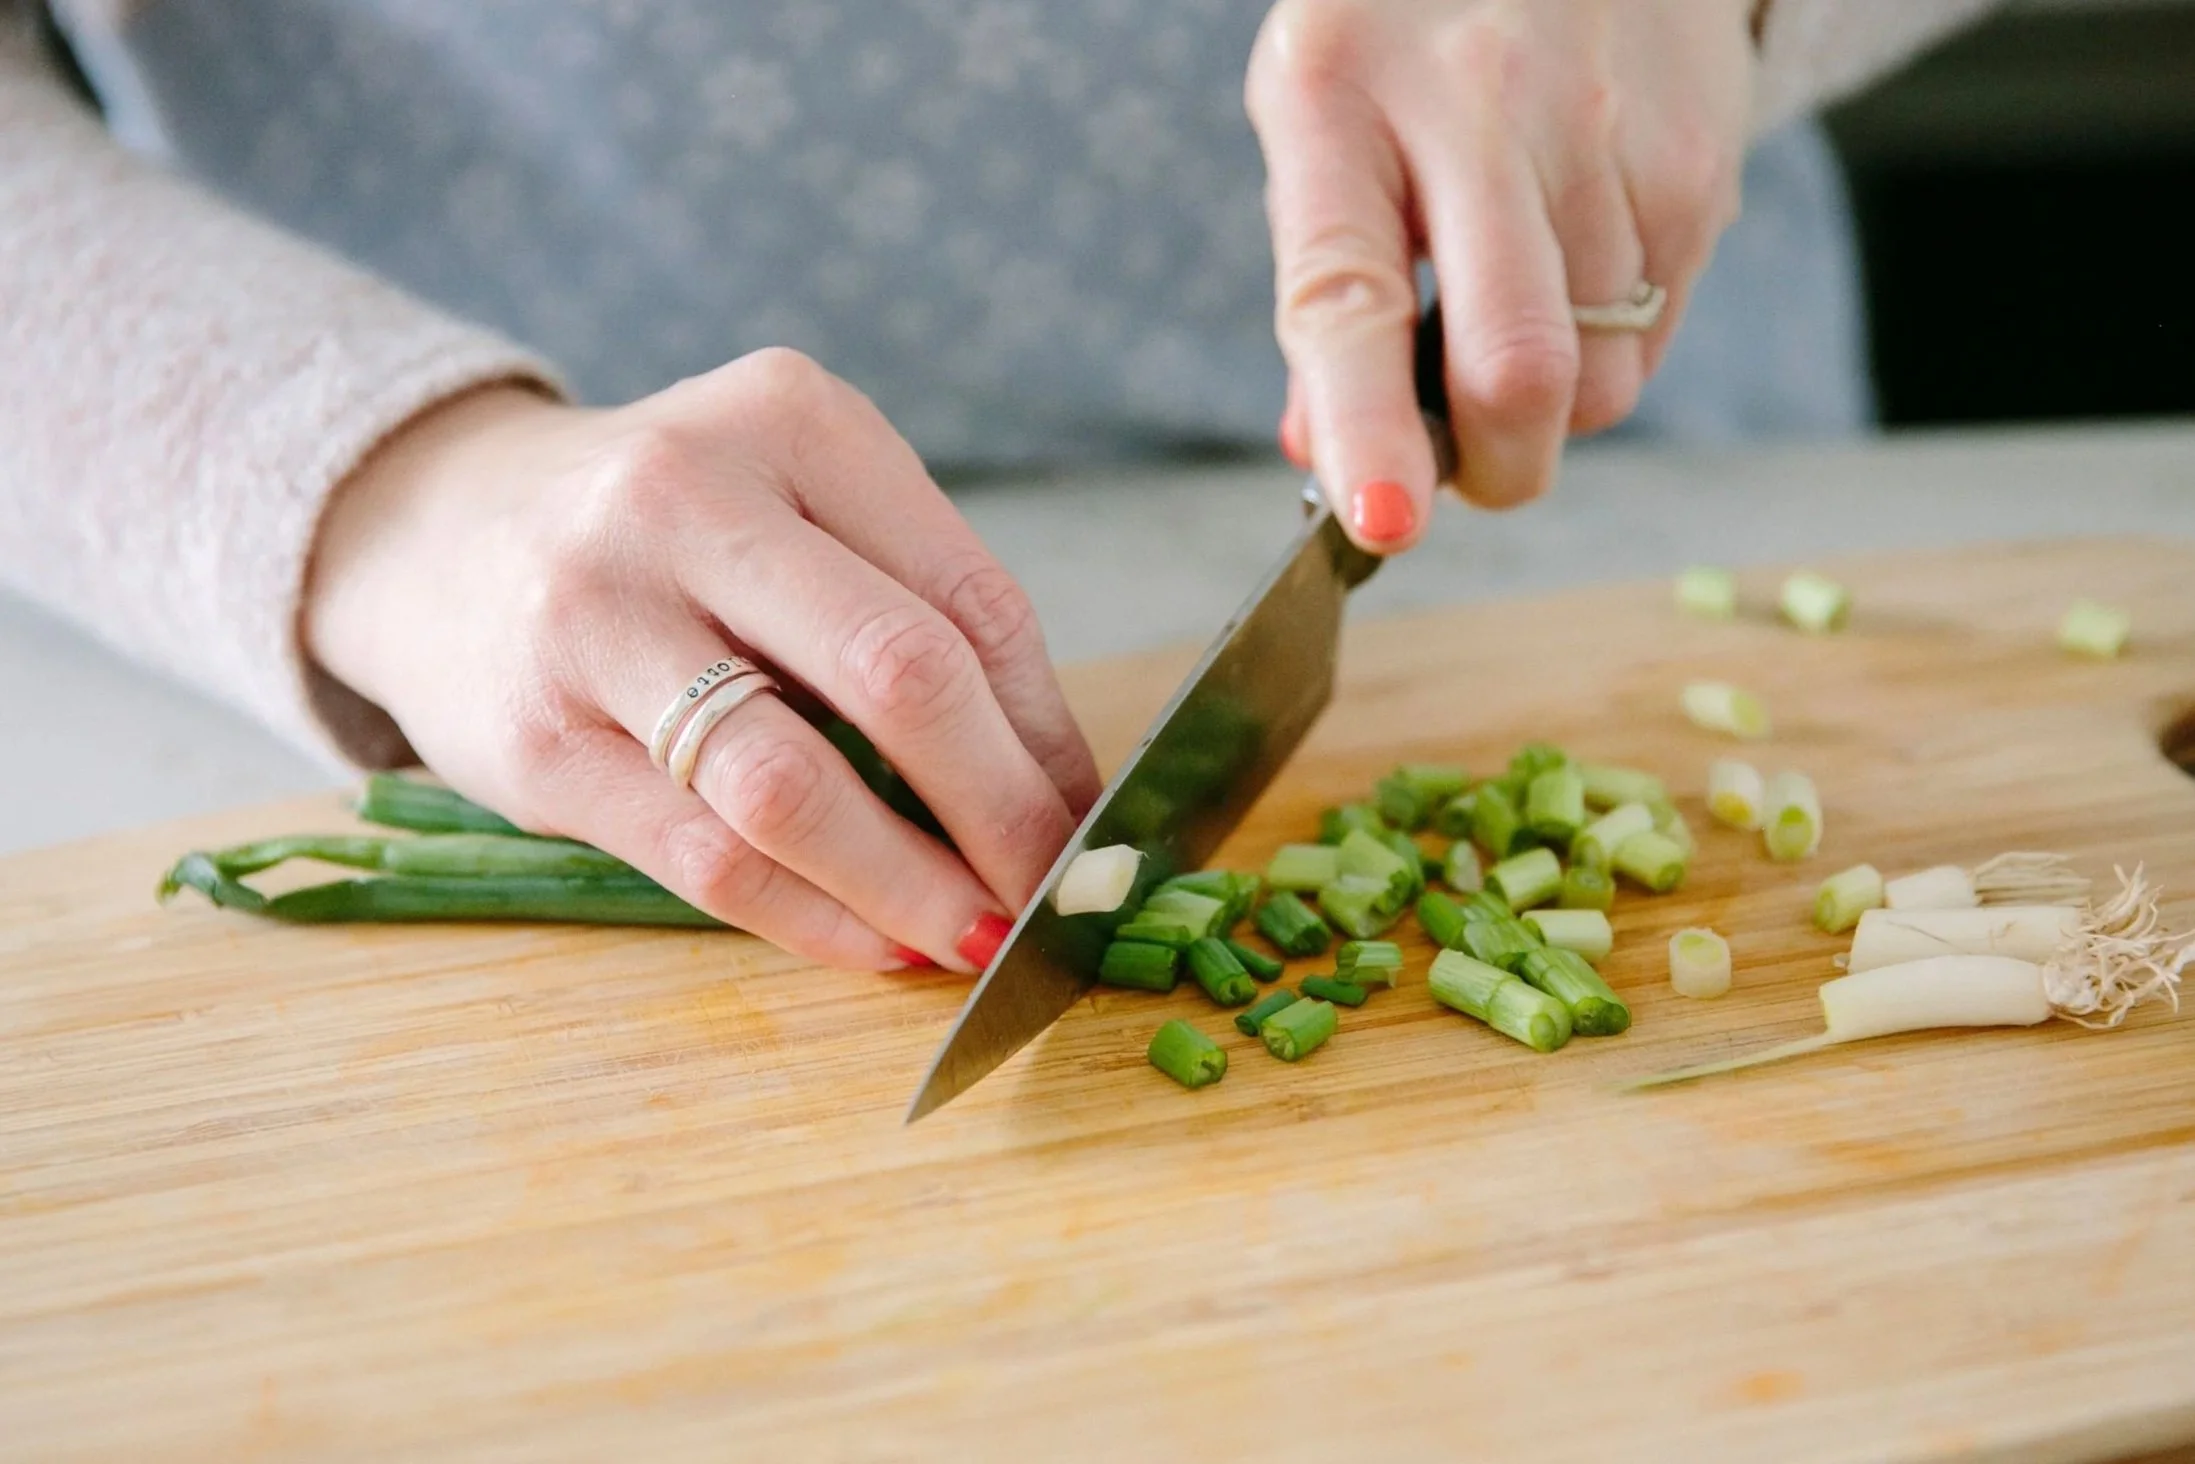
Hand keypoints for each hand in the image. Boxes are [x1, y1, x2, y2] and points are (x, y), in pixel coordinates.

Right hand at [303, 352, 1102, 970]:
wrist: (430, 529)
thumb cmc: (668, 534)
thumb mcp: (797, 505)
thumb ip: (918, 614)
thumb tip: (1059, 792)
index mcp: (792, 420)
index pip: (968, 600)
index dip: (1048, 736)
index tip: (1090, 824)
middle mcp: (688, 497)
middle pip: (898, 676)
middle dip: (1005, 813)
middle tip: (1058, 897)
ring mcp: (596, 618)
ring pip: (793, 788)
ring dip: (911, 887)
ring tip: (978, 941)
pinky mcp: (534, 740)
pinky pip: (706, 859)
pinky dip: (814, 919)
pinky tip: (875, 945)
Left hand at [1249, 0, 1755, 543]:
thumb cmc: (1405, 38)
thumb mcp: (1319, 119)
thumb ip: (1322, 286)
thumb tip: (1332, 459)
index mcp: (1336, 97)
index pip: (1347, 297)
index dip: (1370, 429)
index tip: (1383, 524)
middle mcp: (1474, 104)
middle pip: (1519, 366)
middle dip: (1496, 466)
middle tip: (1467, 463)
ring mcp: (1602, 126)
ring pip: (1603, 377)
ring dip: (1556, 402)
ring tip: (1516, 304)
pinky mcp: (1699, 154)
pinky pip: (1658, 332)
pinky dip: (1613, 344)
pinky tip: (1579, 252)